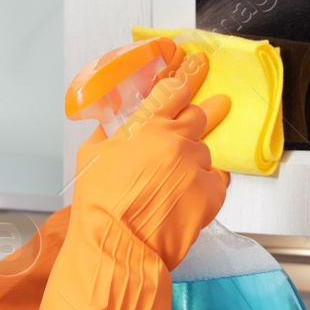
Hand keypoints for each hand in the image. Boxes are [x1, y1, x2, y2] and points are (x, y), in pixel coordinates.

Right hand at [72, 51, 230, 270]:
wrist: (117, 244)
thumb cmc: (100, 204)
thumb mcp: (90, 157)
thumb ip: (105, 135)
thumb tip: (108, 127)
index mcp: (149, 126)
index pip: (174, 91)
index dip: (188, 76)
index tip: (199, 65)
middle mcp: (177, 141)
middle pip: (199, 116)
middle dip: (204, 113)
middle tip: (218, 105)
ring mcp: (196, 167)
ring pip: (205, 153)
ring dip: (194, 161)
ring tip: (176, 182)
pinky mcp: (211, 194)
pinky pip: (217, 180)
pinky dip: (206, 185)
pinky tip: (188, 196)